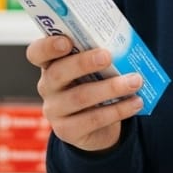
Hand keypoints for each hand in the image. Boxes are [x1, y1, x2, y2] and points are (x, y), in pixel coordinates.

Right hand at [26, 34, 143, 152]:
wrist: (97, 126)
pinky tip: (136, 102)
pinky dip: (118, 110)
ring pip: (80, 97)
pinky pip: (93, 119)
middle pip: (58, 73)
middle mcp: (47, 86)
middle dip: (83, 63)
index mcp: (50, 64)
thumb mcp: (92, 68)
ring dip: (111, 87)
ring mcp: (54, 110)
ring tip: (135, 81)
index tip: (66, 41)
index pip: (37, 52)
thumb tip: (125, 43)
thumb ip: (98, 54)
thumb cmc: (95, 84)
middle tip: (108, 56)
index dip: (48, 46)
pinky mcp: (67, 131)